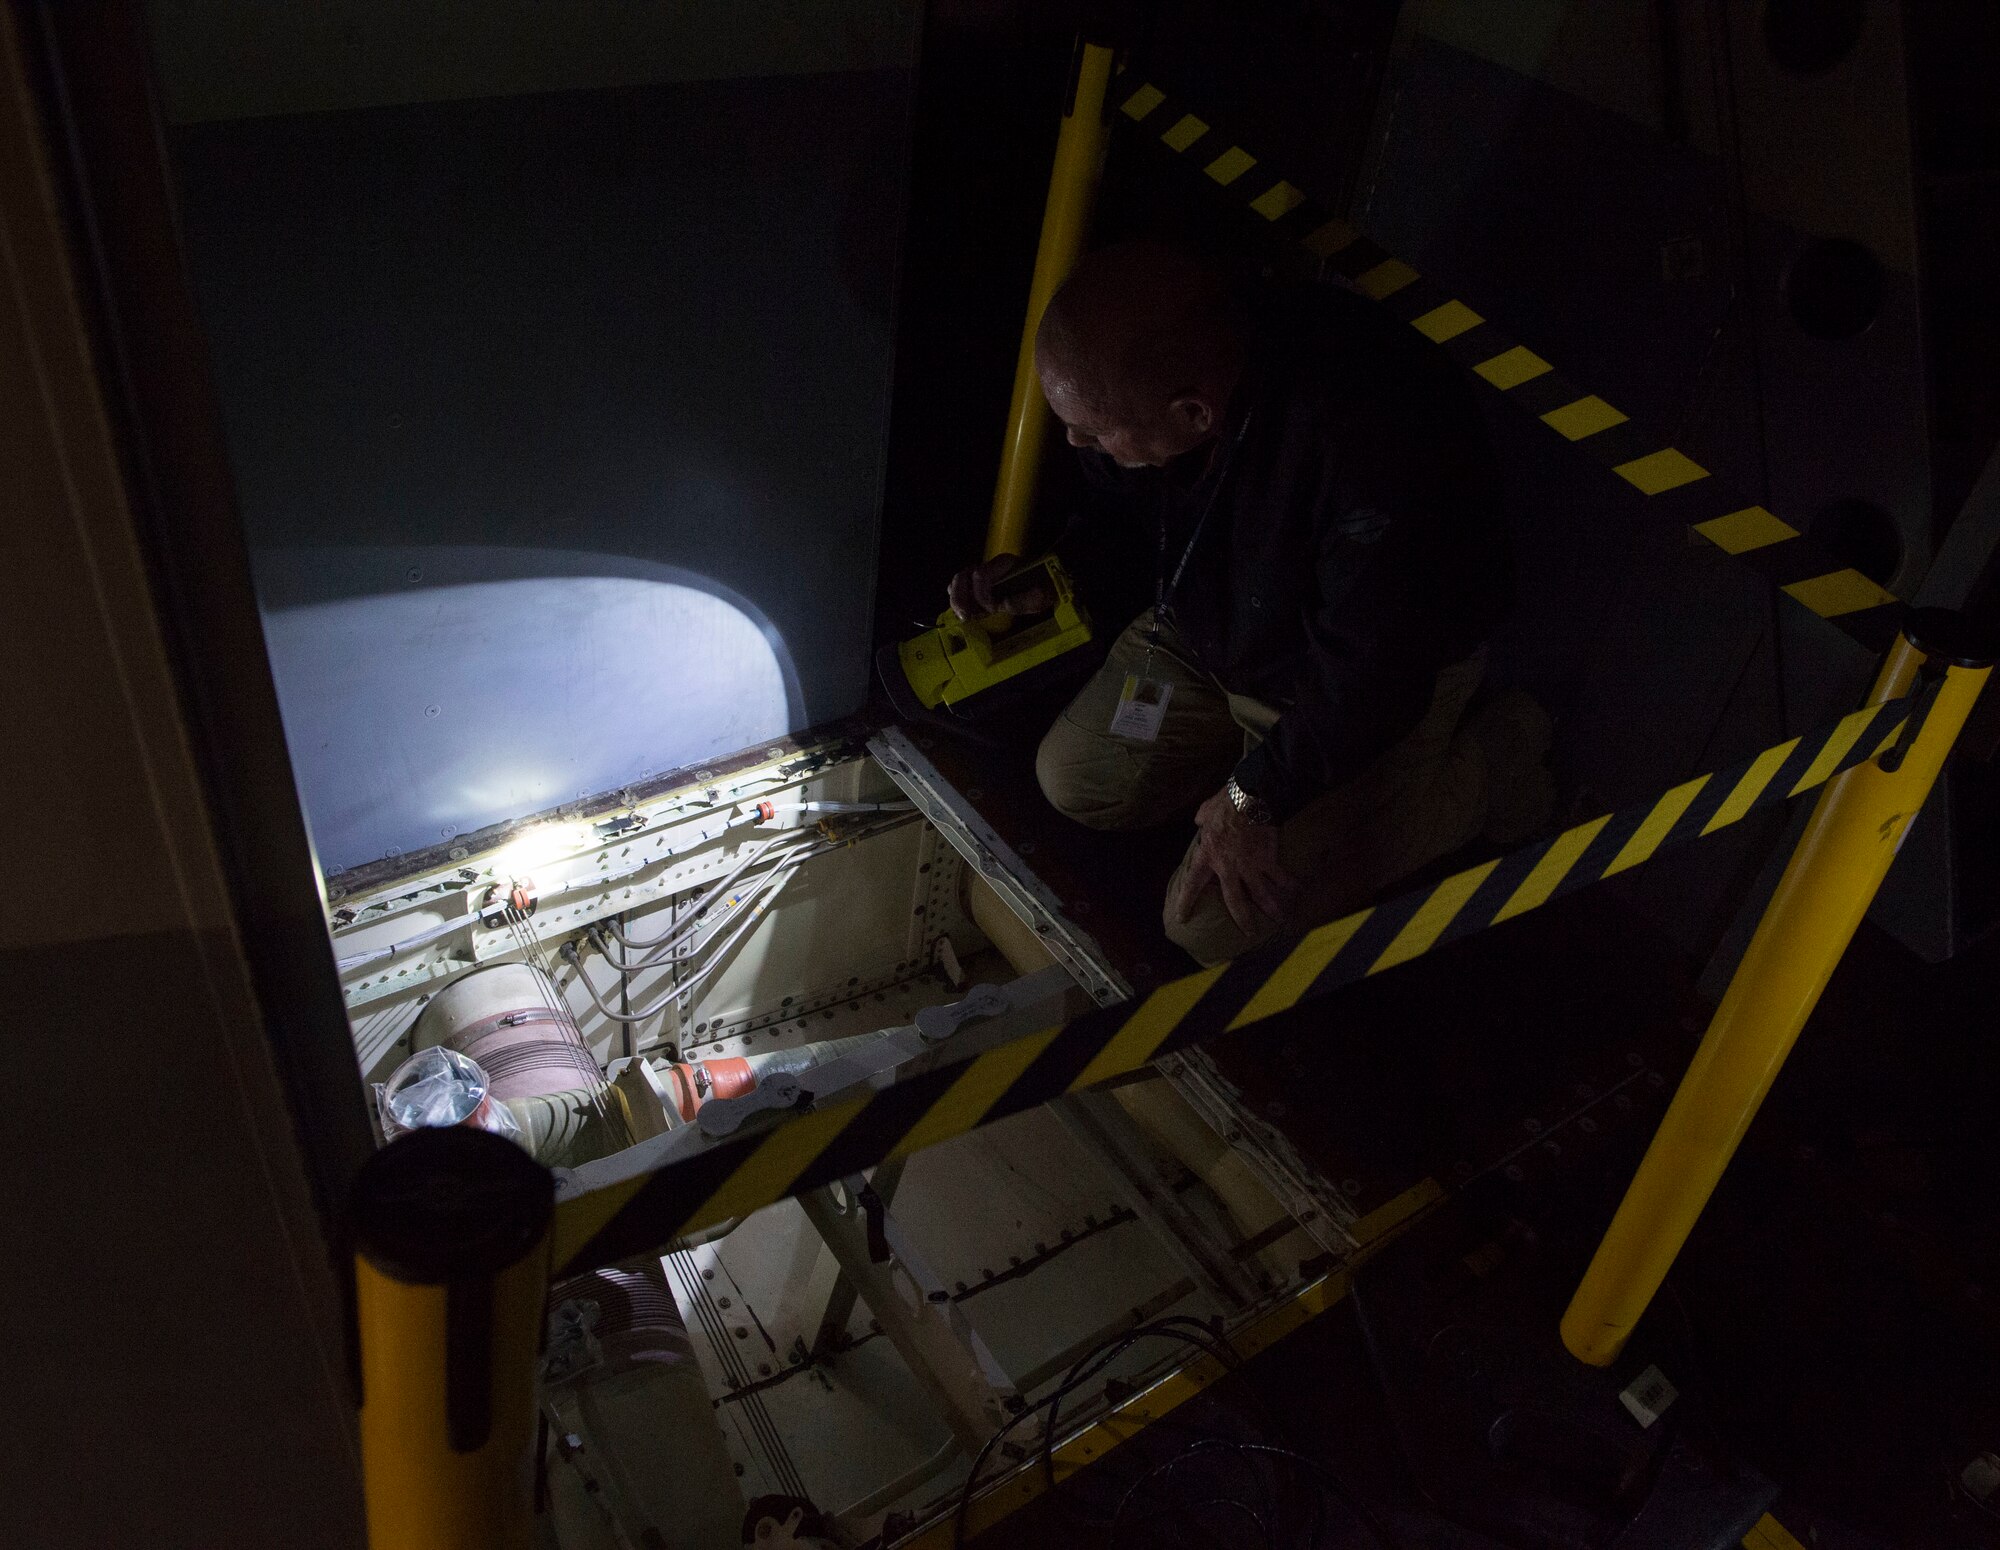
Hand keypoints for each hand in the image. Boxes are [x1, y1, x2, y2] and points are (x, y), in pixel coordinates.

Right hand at [947, 553, 1052, 618]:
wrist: (1045, 582)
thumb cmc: (1043, 587)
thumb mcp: (1041, 596)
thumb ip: (1024, 600)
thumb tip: (1005, 603)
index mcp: (1004, 564)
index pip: (981, 576)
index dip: (982, 595)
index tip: (991, 610)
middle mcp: (990, 566)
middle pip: (963, 575)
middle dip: (960, 597)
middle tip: (965, 616)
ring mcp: (983, 574)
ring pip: (958, 582)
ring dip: (956, 600)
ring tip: (963, 616)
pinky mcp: (979, 585)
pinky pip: (961, 590)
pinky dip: (959, 602)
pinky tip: (965, 615)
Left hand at [1174, 788, 1296, 935]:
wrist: (1250, 798)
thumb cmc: (1225, 803)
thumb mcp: (1205, 811)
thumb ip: (1201, 819)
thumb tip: (1199, 819)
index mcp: (1208, 856)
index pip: (1192, 884)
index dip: (1186, 902)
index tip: (1182, 918)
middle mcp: (1229, 868)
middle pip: (1234, 901)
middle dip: (1242, 919)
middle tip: (1249, 932)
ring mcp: (1250, 866)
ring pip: (1261, 894)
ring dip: (1271, 908)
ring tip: (1279, 919)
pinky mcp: (1268, 859)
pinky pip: (1280, 875)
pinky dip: (1289, 883)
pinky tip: (1297, 890)